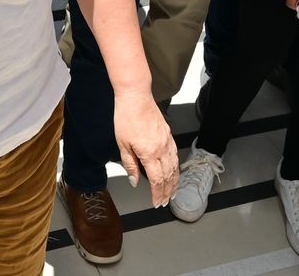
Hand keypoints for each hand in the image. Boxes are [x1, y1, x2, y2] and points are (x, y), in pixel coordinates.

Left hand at [113, 90, 178, 206]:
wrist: (135, 96)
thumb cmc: (126, 117)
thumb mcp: (122, 143)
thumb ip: (130, 164)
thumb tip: (134, 180)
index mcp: (149, 153)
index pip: (157, 180)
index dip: (157, 194)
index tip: (156, 202)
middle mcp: (162, 149)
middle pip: (168, 176)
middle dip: (167, 191)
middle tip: (165, 202)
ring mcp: (167, 141)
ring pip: (175, 167)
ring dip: (174, 181)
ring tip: (172, 191)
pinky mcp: (168, 134)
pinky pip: (175, 155)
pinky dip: (176, 167)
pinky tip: (174, 171)